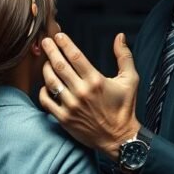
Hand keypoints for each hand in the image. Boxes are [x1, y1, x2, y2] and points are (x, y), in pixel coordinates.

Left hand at [38, 32, 140, 160]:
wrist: (118, 138)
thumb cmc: (125, 107)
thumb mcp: (130, 80)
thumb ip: (124, 56)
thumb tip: (120, 36)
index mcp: (96, 80)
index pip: (75, 56)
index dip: (64, 43)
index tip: (58, 35)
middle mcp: (82, 92)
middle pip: (59, 65)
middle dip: (50, 50)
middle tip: (44, 41)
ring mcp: (71, 106)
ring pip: (51, 81)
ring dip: (46, 68)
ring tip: (46, 61)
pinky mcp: (64, 118)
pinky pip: (46, 101)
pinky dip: (43, 91)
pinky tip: (46, 85)